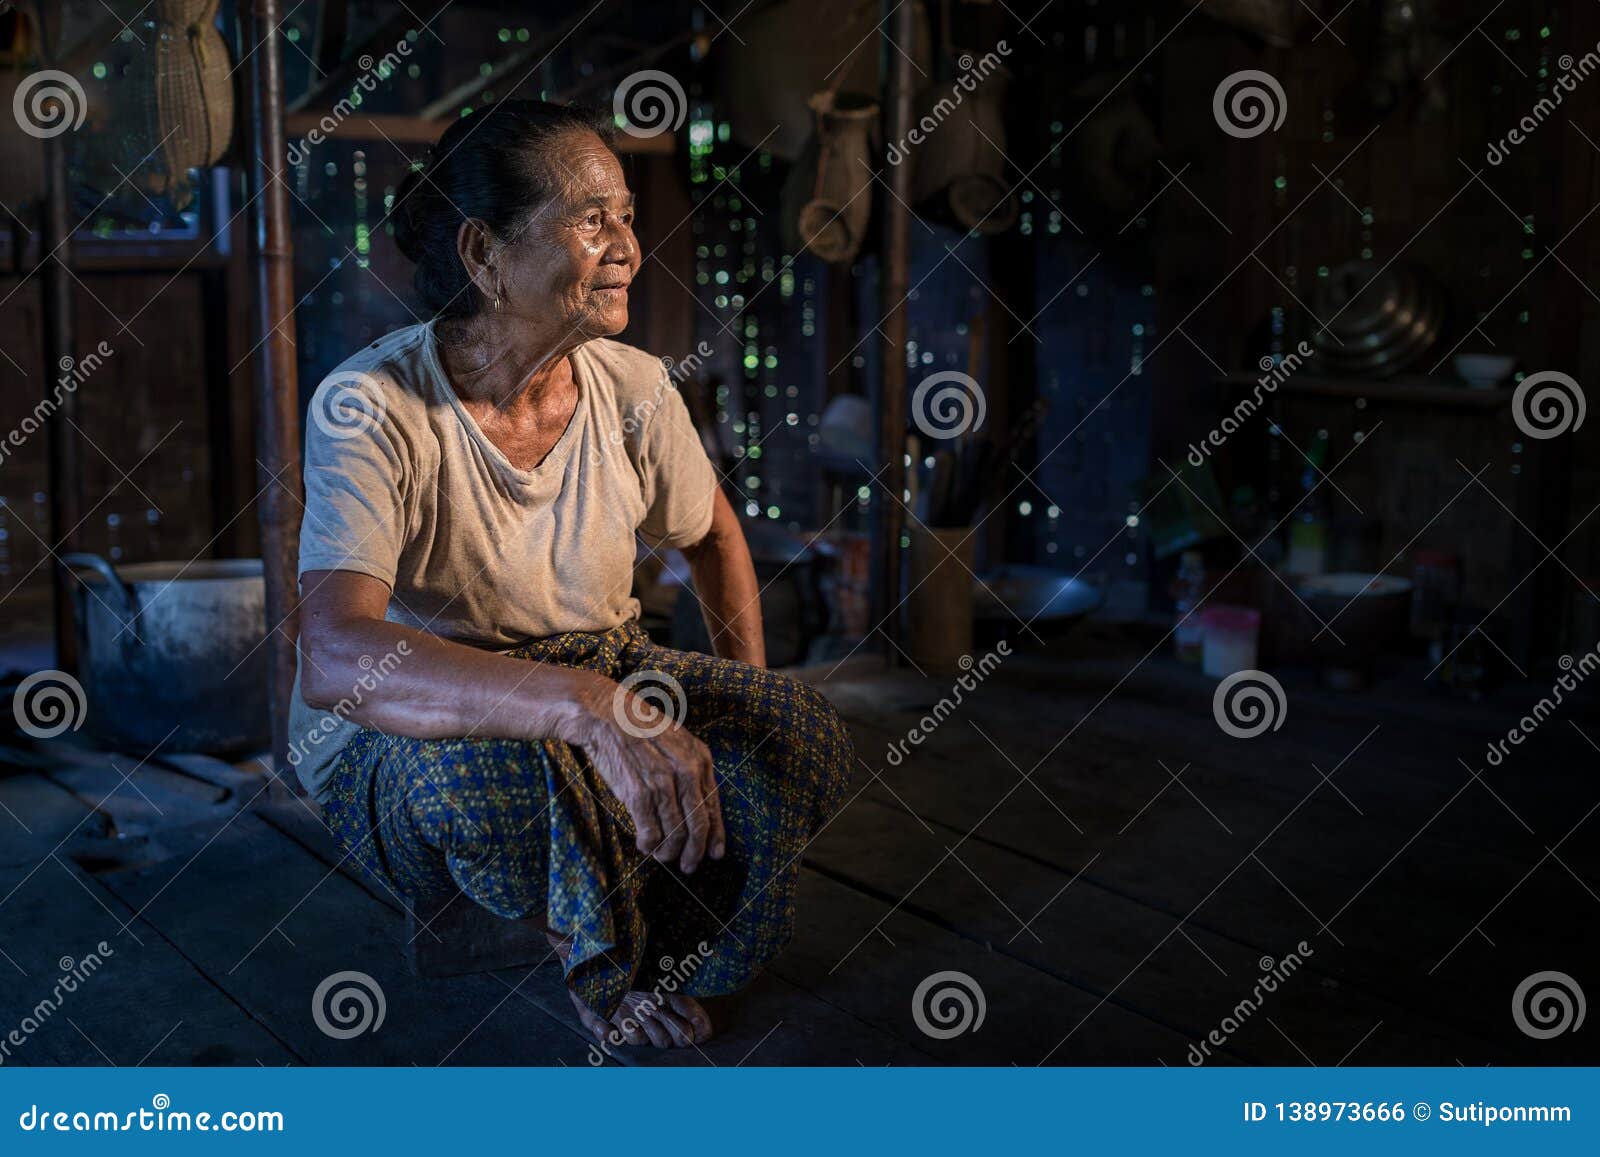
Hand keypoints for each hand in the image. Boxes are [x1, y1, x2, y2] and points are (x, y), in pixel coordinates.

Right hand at [570, 675, 725, 873]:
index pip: (713, 806)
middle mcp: (686, 770)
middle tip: (688, 866)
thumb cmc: (637, 729)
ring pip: (675, 833)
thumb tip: (696, 810)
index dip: (715, 835)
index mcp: (700, 758)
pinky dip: (649, 845)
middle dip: (694, 852)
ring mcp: (663, 782)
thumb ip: (689, 771)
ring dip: (669, 852)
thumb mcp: (675, 742)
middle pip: (698, 825)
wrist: (603, 712)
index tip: (715, 853)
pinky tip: (644, 846)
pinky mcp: (638, 792)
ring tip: (662, 856)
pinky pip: (650, 832)